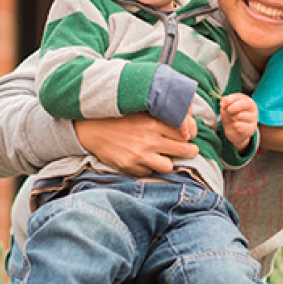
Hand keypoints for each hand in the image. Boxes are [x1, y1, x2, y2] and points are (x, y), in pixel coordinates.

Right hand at [74, 113, 198, 176]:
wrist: (91, 128)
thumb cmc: (120, 118)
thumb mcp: (142, 111)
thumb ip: (162, 116)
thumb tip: (186, 123)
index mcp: (154, 123)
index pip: (184, 133)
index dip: (189, 136)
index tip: (188, 137)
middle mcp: (149, 140)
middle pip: (184, 151)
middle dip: (190, 152)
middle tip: (191, 151)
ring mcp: (139, 155)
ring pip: (168, 166)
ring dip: (168, 162)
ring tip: (164, 157)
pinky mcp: (129, 166)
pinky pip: (149, 172)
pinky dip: (149, 167)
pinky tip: (144, 159)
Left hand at [220, 93, 257, 149]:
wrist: (234, 132)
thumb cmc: (231, 118)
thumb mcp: (226, 109)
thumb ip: (225, 103)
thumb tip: (224, 101)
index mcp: (246, 100)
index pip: (240, 96)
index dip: (231, 99)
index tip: (224, 104)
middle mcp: (252, 108)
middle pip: (243, 104)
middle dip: (233, 107)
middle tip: (228, 111)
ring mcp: (253, 118)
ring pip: (241, 115)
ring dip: (233, 118)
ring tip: (233, 120)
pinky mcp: (251, 128)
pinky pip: (241, 126)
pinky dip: (236, 126)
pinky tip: (236, 126)